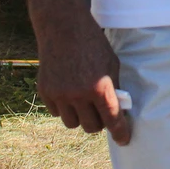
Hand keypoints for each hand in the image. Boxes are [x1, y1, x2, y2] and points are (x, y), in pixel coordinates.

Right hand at [36, 15, 131, 144]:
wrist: (63, 27)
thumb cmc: (92, 44)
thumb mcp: (111, 64)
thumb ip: (113, 87)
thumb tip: (117, 110)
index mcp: (100, 88)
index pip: (112, 120)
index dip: (120, 133)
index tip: (124, 140)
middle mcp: (79, 95)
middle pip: (91, 127)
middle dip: (99, 123)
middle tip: (101, 113)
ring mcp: (60, 95)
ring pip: (73, 124)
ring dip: (80, 117)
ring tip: (84, 104)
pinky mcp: (45, 92)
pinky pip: (57, 112)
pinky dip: (64, 108)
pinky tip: (69, 93)